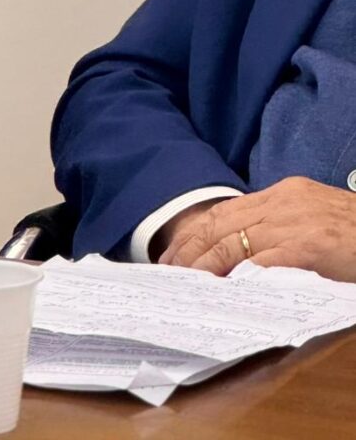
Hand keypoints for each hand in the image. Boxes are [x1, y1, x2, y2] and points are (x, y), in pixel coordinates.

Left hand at [158, 177, 355, 280]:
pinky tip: (223, 289)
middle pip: (220, 224)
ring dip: (204, 265)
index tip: (174, 253)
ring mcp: (296, 223)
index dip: (195, 233)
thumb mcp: (314, 219)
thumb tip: (245, 251)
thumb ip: (282, 227)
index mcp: (284, 193)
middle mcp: (284, 202)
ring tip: (185, 283)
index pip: (225, 211)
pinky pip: (264, 261)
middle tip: (167, 272)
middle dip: (189, 249)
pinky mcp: (310, 246)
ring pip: (233, 242)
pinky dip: (240, 276)